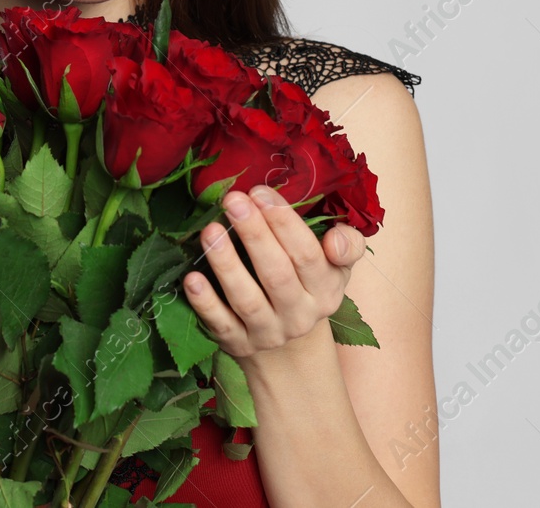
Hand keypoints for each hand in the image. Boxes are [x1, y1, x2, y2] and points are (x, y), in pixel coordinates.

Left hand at [183, 184, 366, 357]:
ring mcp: (267, 333)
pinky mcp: (237, 344)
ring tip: (210, 231)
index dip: (284, 223)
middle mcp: (299, 315)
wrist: (290, 347)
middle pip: (277, 275)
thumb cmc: (308, 286)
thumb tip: (335, 238)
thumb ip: (348, 245)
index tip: (259, 192)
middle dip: (254, 235)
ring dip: (227, 264)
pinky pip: (220, 324)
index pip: (307, 255)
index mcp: (325, 290)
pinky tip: (191, 278)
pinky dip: (205, 302)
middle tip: (233, 201)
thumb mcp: (336, 267)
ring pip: (247, 300)